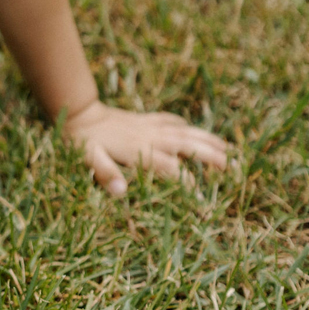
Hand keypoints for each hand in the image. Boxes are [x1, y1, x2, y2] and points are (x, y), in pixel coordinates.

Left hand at [59, 99, 227, 197]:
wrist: (78, 111)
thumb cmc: (82, 141)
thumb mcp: (88, 159)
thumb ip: (104, 173)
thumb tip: (121, 191)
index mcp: (139, 150)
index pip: (170, 167)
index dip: (186, 182)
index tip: (202, 198)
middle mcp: (149, 136)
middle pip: (185, 145)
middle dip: (209, 155)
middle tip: (230, 167)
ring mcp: (148, 126)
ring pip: (183, 131)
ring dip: (205, 139)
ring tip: (227, 148)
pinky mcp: (143, 119)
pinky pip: (169, 120)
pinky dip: (183, 125)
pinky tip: (192, 129)